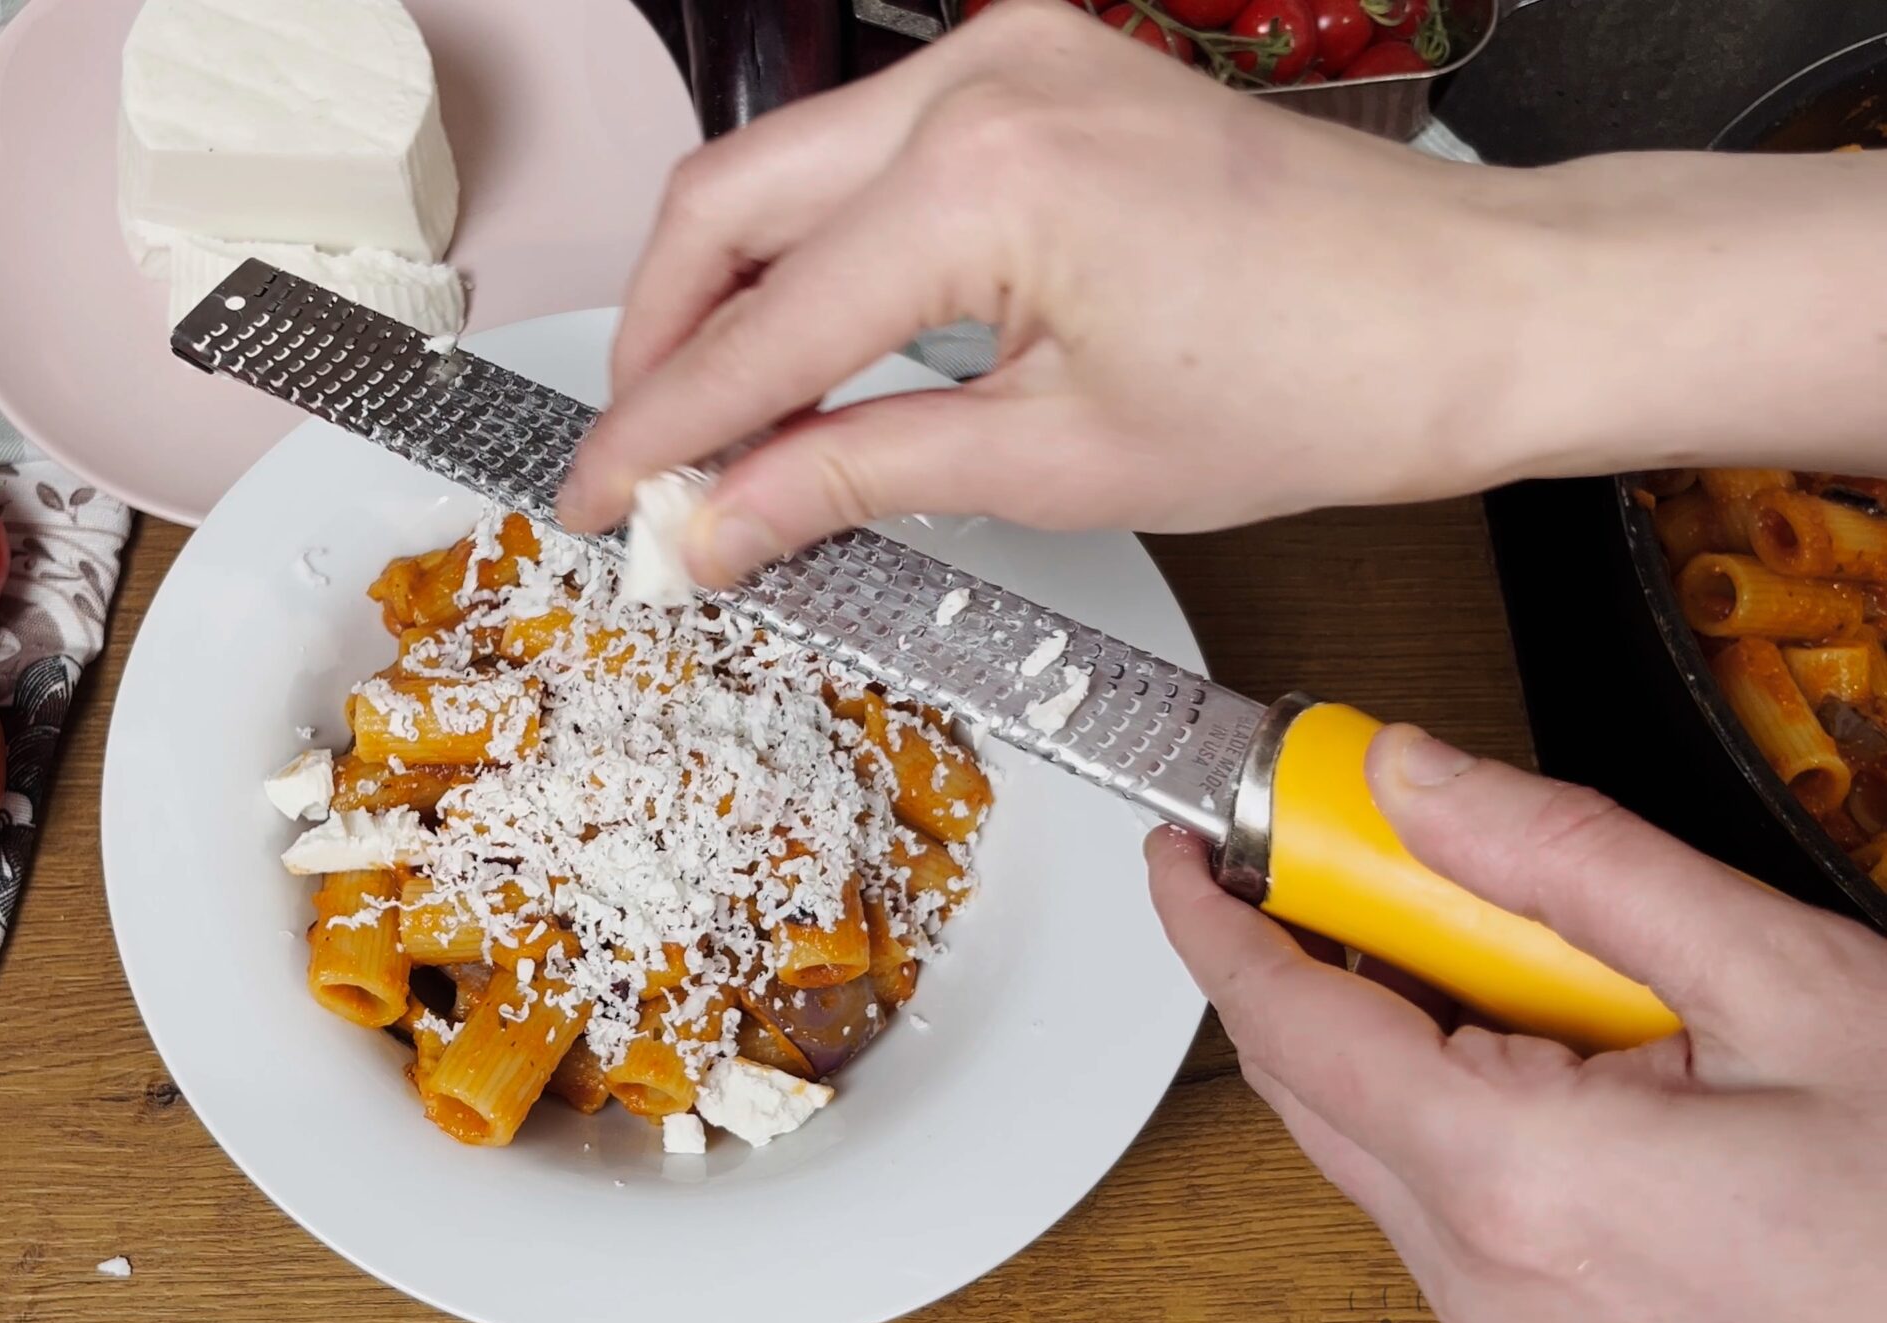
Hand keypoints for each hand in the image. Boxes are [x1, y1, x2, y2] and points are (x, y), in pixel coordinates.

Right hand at [559, 0, 1886, 587]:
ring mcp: (1008, 55)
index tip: (600, 503)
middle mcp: (977, 80)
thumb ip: (852, 478)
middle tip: (639, 458)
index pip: (758, 329)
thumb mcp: (1050, 462)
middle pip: (726, 204)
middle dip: (663, 338)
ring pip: (783, 166)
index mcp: (979, 178)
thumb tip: (720, 521)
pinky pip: (868, 151)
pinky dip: (817, 245)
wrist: (1467, 314)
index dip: (661, 432)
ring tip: (713, 416)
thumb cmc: (1316, 382)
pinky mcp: (1037, 68)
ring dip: (729, 288)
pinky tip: (808, 338)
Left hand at [1147, 723, 1886, 1322]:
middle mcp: (1477, 1270)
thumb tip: (1412, 776)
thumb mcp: (1773, 974)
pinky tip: (1545, 1036)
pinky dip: (1444, 1090)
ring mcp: (1503, 1318)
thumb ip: (1566, 860)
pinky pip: (1431, 1186)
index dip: (1213, 921)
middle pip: (1308, 1079)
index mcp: (1512, 1177)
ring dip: (1390, 1020)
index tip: (1184, 849)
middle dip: (1308, 951)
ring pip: (1366, 1132)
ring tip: (1500, 942)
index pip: (1284, 1022)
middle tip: (1359, 851)